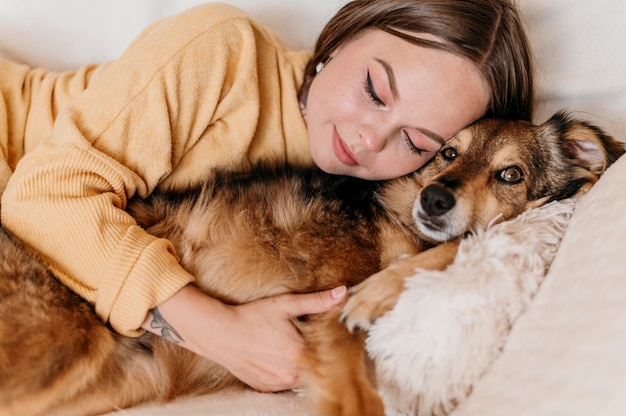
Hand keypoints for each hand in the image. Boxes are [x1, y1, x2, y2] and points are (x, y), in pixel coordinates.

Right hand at [142, 284, 346, 391]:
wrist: (219, 333)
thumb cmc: (251, 316)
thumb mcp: (285, 305)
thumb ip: (316, 302)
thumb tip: (342, 293)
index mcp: (300, 354)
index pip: (327, 353)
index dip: (327, 342)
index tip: (321, 332)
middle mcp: (291, 375)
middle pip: (314, 366)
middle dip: (312, 352)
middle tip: (300, 336)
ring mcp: (277, 384)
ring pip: (299, 376)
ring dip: (298, 364)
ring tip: (286, 344)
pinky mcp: (265, 388)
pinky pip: (283, 382)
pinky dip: (283, 371)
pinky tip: (275, 355)